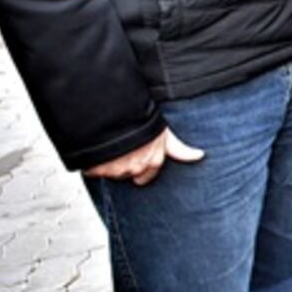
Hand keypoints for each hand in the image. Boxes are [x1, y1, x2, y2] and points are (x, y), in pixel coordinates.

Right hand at [84, 127, 203, 186]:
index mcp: (153, 160)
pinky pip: (92, 170)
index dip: (140, 170)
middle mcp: (136, 167)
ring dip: (107, 163)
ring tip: (108, 145)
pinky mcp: (97, 169)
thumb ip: (179, 149)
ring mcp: (116, 169)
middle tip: (120, 149)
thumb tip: (200, 155)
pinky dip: (91, 163)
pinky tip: (96, 148)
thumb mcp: (164, 132)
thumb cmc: (141, 119)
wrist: (115, 112)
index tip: (134, 162)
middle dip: (123, 164)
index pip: (146, 178)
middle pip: (127, 174)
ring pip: (110, 172)